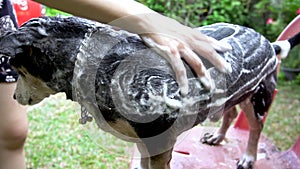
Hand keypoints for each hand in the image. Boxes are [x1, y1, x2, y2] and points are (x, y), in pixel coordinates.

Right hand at [111, 13, 231, 94]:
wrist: (145, 20)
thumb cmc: (157, 24)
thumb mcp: (174, 26)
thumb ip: (182, 33)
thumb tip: (186, 37)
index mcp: (188, 33)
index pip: (206, 39)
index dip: (218, 44)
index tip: (228, 49)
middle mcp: (187, 39)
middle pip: (207, 51)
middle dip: (218, 61)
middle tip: (227, 70)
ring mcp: (180, 46)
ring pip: (196, 62)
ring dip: (204, 75)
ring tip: (209, 86)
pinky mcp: (170, 52)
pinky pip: (179, 69)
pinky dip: (183, 81)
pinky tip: (185, 90)